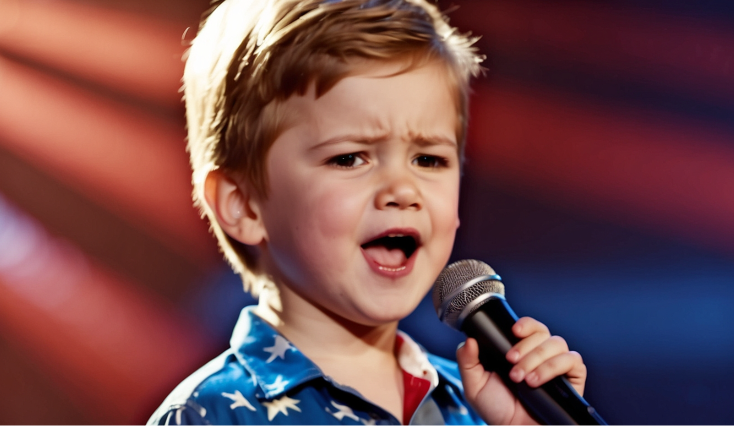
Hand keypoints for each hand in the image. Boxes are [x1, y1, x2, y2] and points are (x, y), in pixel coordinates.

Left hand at [456, 317, 585, 425]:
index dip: (525, 324)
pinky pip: (572, 360)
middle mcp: (539, 355)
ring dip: (537, 358)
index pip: (529, 326)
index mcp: (519, 351)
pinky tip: (537, 381)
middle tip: (511, 363)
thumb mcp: (475, 386)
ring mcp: (557, 365)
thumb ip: (467, 361)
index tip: (514, 331)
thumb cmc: (497, 410)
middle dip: (525, 347)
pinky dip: (553, 367)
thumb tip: (469, 339)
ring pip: (557, 343)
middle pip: (542, 332)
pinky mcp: (572, 378)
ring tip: (523, 379)